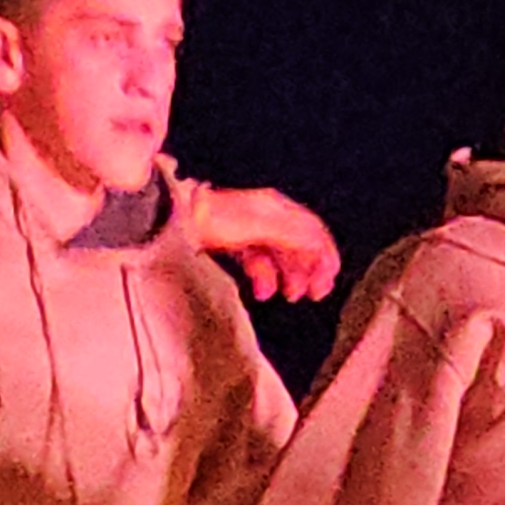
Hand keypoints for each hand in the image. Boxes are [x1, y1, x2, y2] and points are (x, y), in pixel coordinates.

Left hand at [191, 184, 340, 302]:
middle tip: (312, 295)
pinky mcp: (233, 243)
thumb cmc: (216, 220)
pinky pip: (258, 263)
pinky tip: (262, 292)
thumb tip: (318, 249)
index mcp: (278, 209)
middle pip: (299, 247)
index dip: (325, 257)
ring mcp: (250, 231)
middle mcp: (268, 218)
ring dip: (288, 278)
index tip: (328, 280)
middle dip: (309, 272)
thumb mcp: (263, 226)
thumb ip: (294, 236)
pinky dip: (264, 278)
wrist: (176, 220)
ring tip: (288, 296)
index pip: (314, 232)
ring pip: (279, 257)